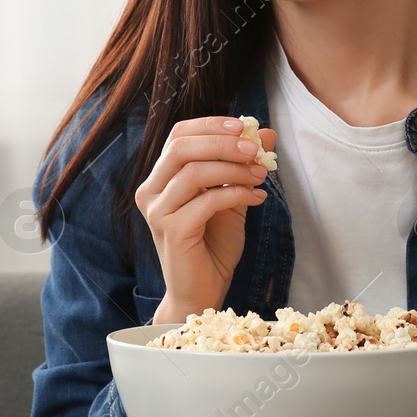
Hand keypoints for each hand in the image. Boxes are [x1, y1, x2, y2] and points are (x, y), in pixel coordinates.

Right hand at [135, 117, 275, 322]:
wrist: (202, 292)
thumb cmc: (213, 245)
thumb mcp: (232, 197)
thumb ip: (243, 165)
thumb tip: (265, 132)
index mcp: (160, 179)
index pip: (178, 135)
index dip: (210, 125)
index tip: (244, 126)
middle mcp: (151, 191)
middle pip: (181, 147)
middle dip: (223, 142)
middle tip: (255, 149)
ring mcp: (157, 211)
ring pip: (193, 171)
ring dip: (233, 168)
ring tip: (261, 175)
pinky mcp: (171, 231)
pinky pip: (206, 201)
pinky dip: (236, 194)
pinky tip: (257, 198)